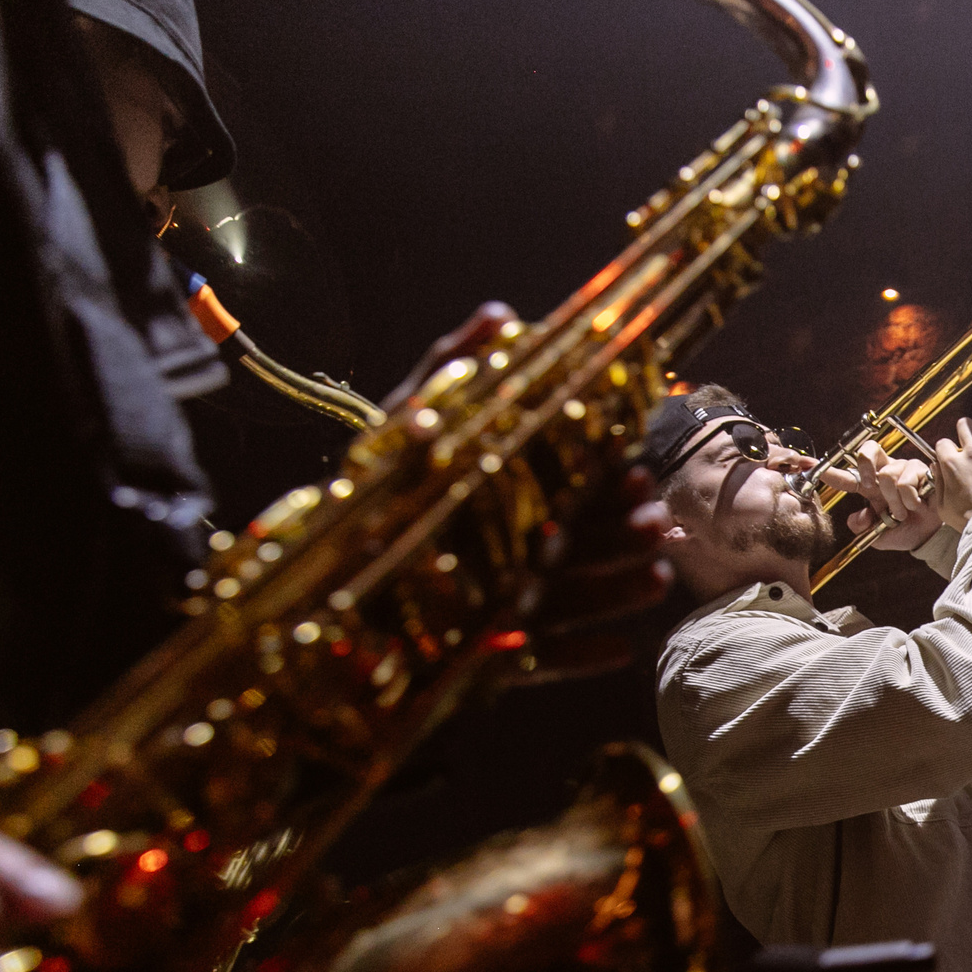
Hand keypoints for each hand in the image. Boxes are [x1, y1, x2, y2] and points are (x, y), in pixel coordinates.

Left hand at [371, 303, 670, 680]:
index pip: (576, 487)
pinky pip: (538, 658)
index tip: (639, 471)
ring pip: (574, 596)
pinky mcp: (487, 653)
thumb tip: (502, 313)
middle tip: (654, 521)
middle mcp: (518, 549)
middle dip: (626, 532)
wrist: (316, 561)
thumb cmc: (375, 482)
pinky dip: (578, 656)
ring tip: (656, 577)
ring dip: (620, 587)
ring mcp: (506, 603)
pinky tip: (618, 649)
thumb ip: (454, 363)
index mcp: (512, 496)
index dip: (611, 480)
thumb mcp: (412, 413)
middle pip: (584, 541)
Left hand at [831, 443, 942, 551]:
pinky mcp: (922, 470)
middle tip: (869, 488)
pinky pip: (907, 481)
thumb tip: (855, 520)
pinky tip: (917, 504)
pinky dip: (910, 499)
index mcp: (870, 485)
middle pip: (868, 450)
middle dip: (865, 467)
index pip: (847, 476)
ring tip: (902, 512)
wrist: (928, 537)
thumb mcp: (877, 535)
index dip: (831, 472)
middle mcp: (885, 472)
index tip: (813, 467)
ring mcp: (903, 469)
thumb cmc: (903, 531)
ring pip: (888, 475)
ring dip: (895, 501)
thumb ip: (863, 528)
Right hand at [932, 417, 971, 524]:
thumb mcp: (942, 507)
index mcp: (952, 463)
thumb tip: (937, 467)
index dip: (948, 450)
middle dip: (966, 431)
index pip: (944, 442)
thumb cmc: (970, 520)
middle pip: (964, 424)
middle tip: (970, 442)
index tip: (954, 456)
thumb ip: (939, 483)